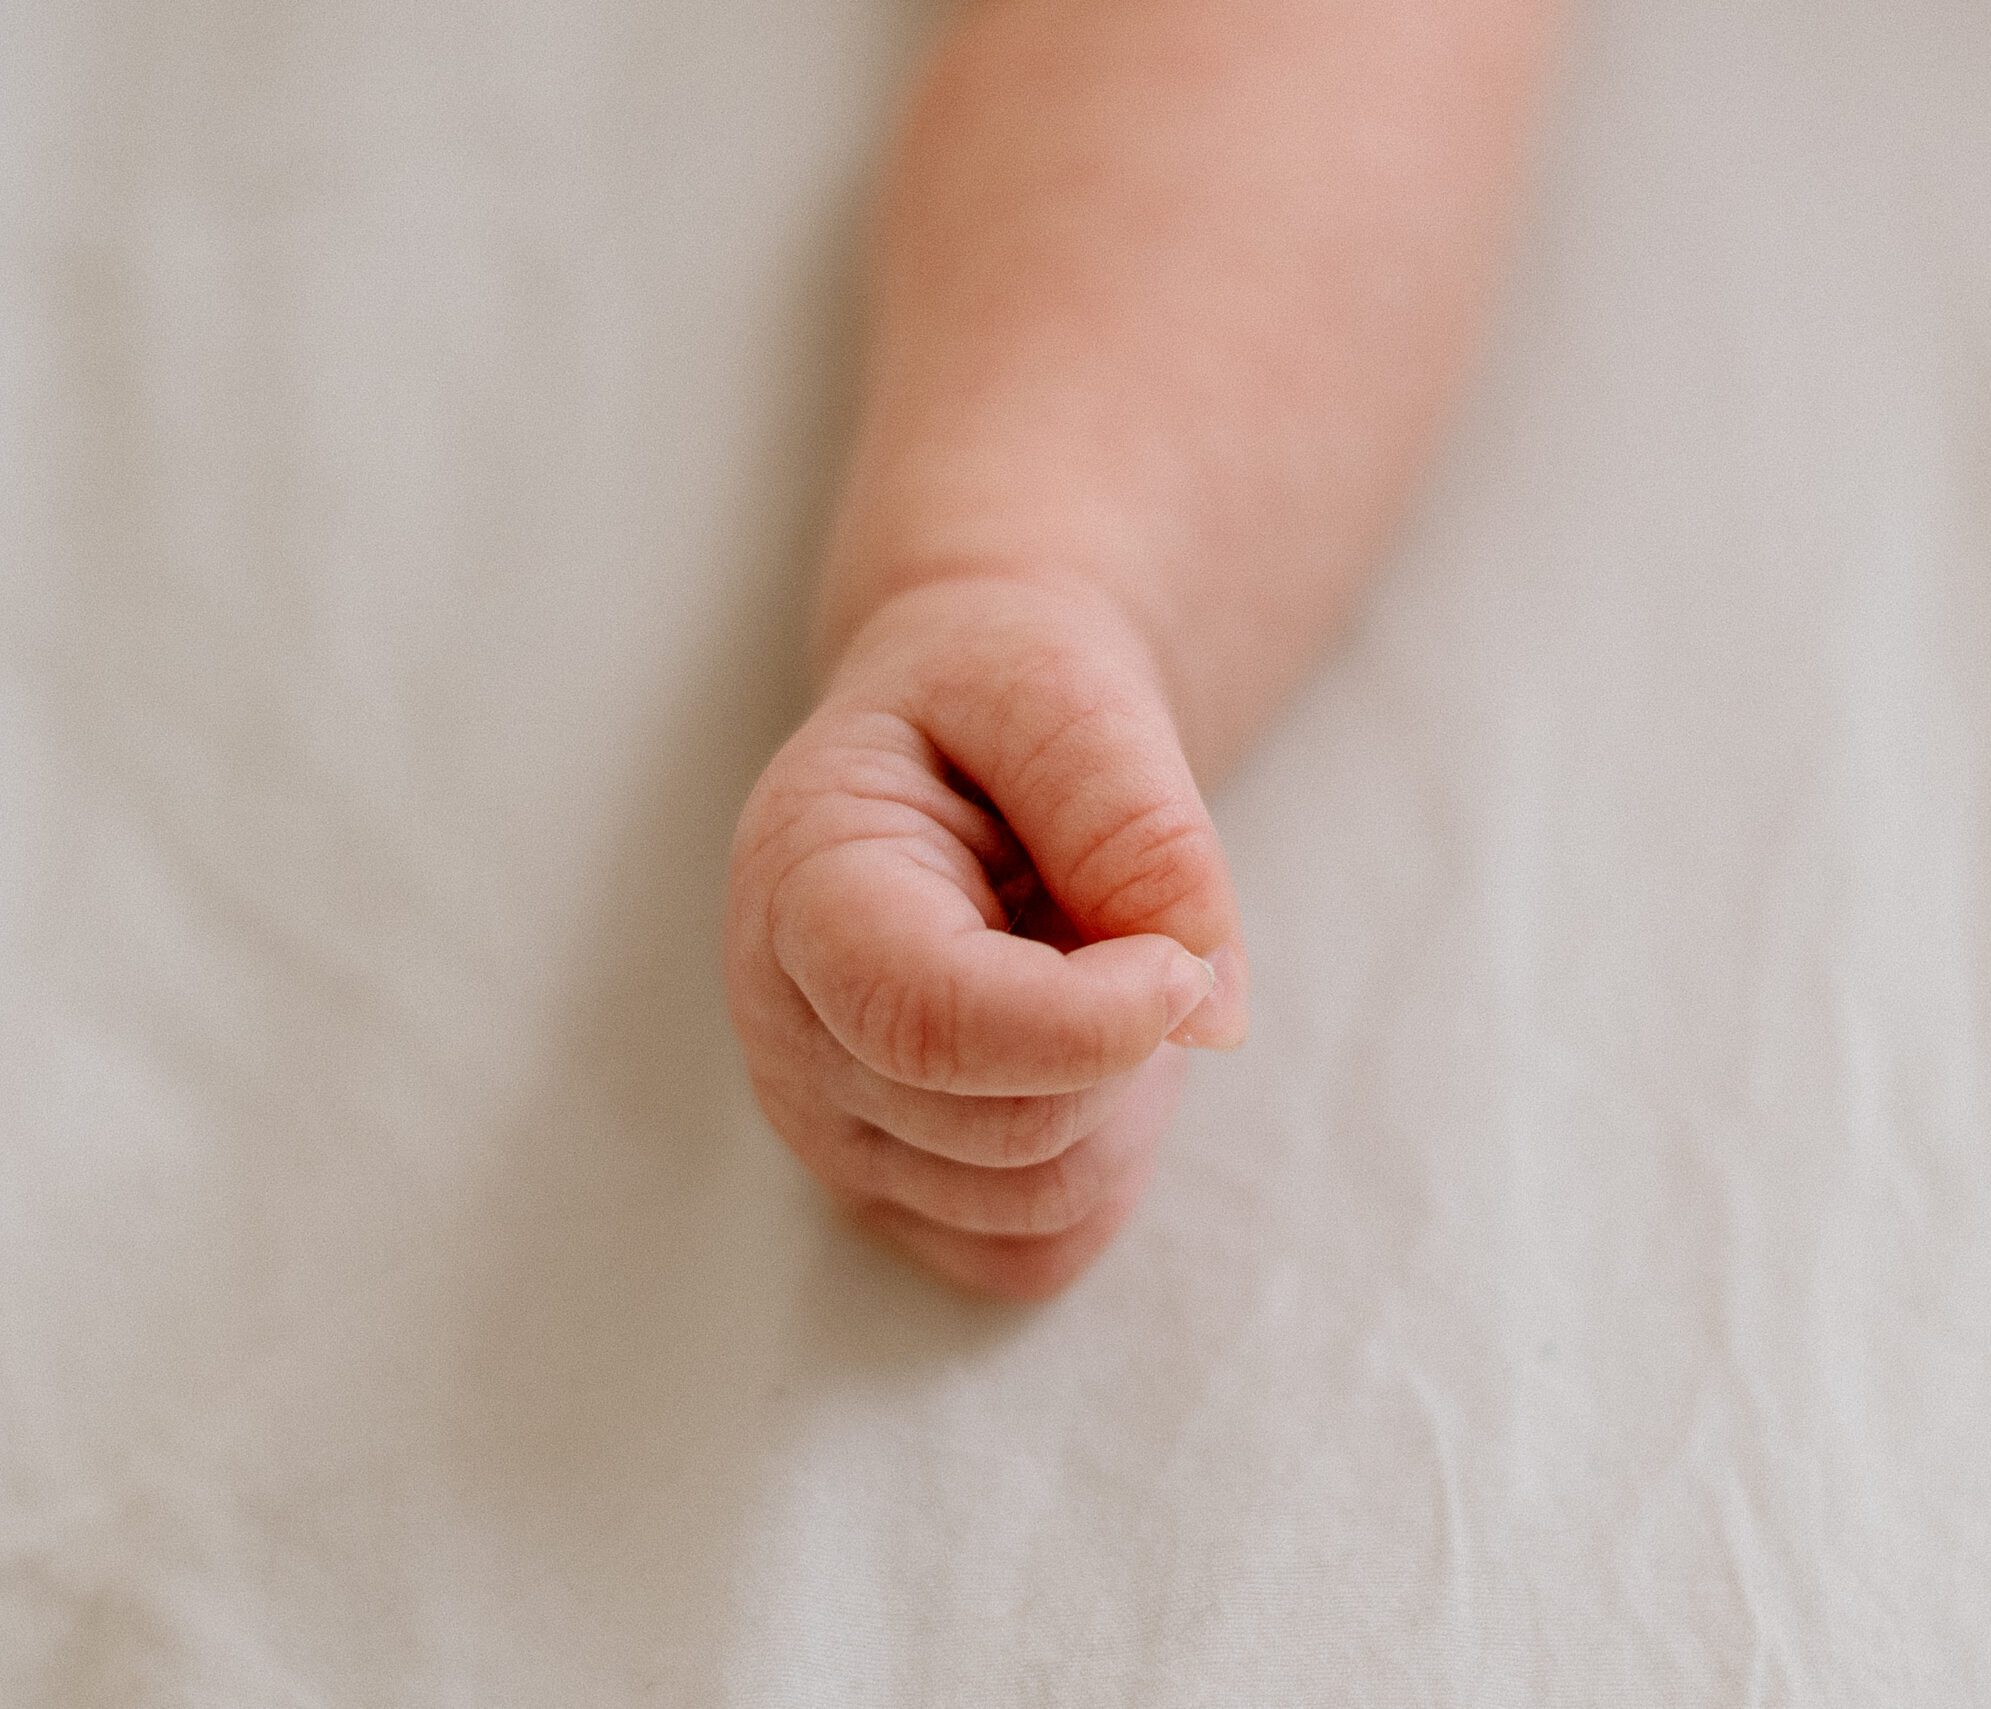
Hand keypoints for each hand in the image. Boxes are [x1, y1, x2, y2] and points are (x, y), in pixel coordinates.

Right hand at [727, 574, 1247, 1298]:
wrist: (957, 734)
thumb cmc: (997, 703)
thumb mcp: (1067, 693)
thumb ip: (1135, 824)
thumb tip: (1204, 1006)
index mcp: (800, 888)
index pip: (927, 1022)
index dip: (1088, 1022)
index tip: (1185, 962)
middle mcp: (786, 1033)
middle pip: (1011, 1128)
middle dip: (1127, 1042)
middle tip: (1135, 920)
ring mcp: (826, 1131)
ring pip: (1038, 1203)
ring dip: (1125, 1100)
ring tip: (1100, 970)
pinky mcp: (886, 1195)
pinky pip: (1036, 1251)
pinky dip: (1102, 1168)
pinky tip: (1082, 1058)